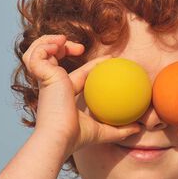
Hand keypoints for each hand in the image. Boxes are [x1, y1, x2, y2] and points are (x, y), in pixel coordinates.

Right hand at [23, 35, 141, 157]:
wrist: (60, 136)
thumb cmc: (77, 137)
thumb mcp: (103, 132)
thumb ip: (120, 130)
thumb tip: (139, 129)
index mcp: (66, 95)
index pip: (79, 76)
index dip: (92, 66)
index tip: (109, 60)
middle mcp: (53, 85)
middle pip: (52, 60)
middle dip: (62, 47)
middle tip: (80, 47)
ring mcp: (45, 79)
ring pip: (38, 52)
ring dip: (49, 41)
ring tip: (63, 41)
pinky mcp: (41, 75)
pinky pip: (38, 53)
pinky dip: (46, 45)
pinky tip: (60, 44)